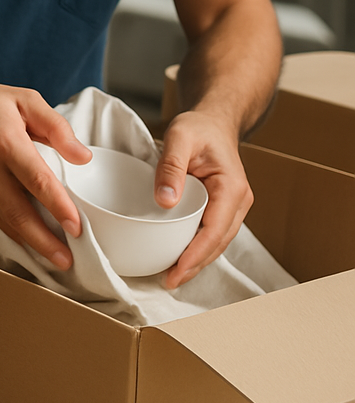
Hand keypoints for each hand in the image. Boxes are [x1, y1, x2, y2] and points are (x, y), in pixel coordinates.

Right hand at [0, 82, 90, 268]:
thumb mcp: (26, 99)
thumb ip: (56, 127)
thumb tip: (82, 156)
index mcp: (4, 140)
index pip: (37, 181)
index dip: (58, 207)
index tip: (76, 226)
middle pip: (18, 212)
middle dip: (45, 241)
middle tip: (68, 259)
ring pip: (5, 220)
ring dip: (31, 242)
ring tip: (55, 257)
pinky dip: (14, 229)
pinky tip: (31, 238)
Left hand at [156, 109, 251, 288]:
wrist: (213, 121)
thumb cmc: (198, 128)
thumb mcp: (180, 137)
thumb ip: (171, 166)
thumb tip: (165, 201)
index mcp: (232, 187)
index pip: (215, 229)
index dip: (197, 253)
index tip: (177, 269)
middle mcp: (238, 202)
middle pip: (217, 242)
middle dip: (195, 264)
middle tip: (169, 281)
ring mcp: (232, 207)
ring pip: (216, 242)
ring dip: (196, 260)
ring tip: (171, 276)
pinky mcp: (221, 208)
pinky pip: (210, 233)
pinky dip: (196, 247)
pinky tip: (179, 257)